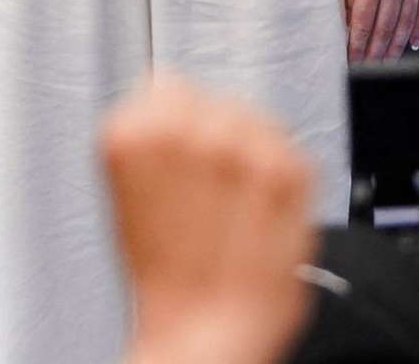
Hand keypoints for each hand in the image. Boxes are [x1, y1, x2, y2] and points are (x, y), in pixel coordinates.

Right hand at [102, 79, 316, 363]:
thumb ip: (145, 130)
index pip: (166, 85)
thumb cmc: (166, 278)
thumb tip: (164, 82)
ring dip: (250, 159)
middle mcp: (190, 128)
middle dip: (216, 140)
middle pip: (217, 102)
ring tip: (232, 212)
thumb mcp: (127, 194)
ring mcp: (244, 146)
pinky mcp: (290, 170)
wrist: (206, 336)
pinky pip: (291, 151)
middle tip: (207, 197)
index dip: (172, 126)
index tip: (173, 162)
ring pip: (256, 121)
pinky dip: (282, 182)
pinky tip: (258, 217)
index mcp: (134, 132)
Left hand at [343, 0, 418, 62]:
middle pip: (385, 28)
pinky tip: (411, 43)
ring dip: (394, 46)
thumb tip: (351, 19)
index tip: (352, 59)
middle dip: (375, 52)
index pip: (363, 22)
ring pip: (405, 23)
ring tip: (386, 61)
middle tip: (368, 67)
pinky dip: (418, 29)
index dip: (357, 45)